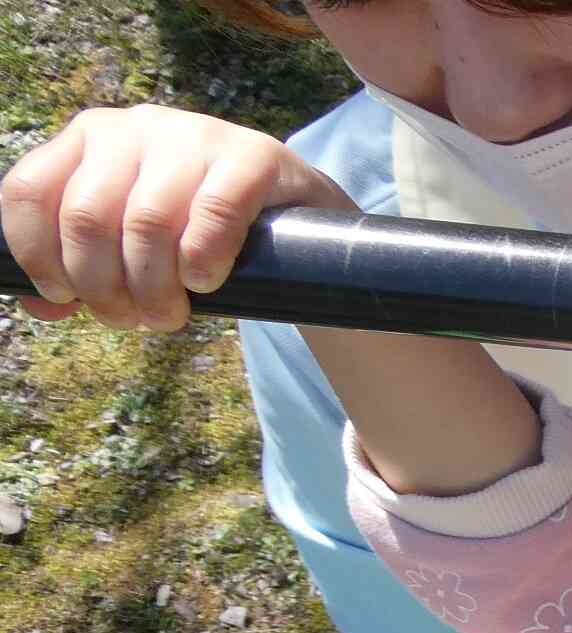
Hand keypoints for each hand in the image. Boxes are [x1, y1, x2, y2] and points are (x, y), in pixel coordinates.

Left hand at [1, 104, 352, 330]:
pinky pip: (213, 213)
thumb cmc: (201, 235)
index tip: (66, 297)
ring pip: (145, 222)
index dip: (38, 255)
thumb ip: (85, 266)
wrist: (297, 220)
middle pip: (86, 218)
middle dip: (103, 288)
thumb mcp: (132, 244)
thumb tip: (42, 305)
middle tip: (133, 321)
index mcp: (89, 139)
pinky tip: (205, 283)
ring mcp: (194, 135)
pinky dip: (202, 261)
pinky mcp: (252, 155)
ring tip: (169, 316)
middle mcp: (133, 127)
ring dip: (153, 289)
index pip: (30, 191)